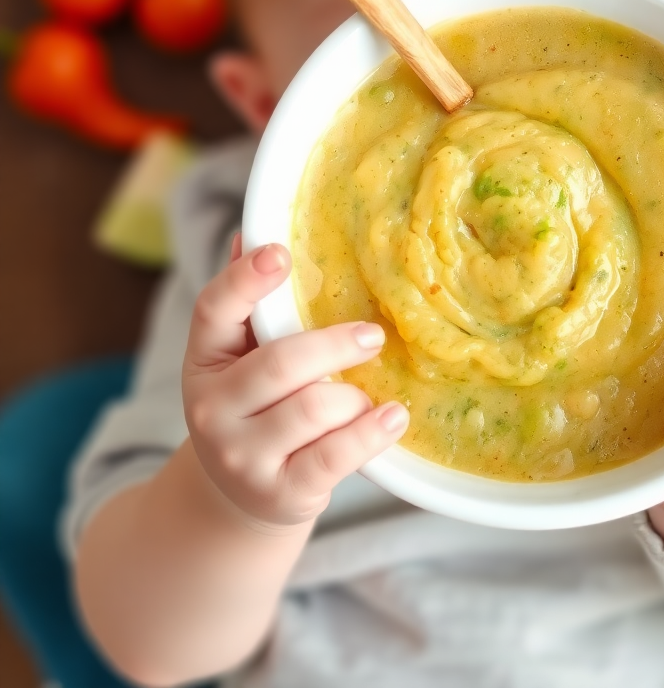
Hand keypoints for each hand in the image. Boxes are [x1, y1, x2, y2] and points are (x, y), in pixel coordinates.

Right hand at [182, 235, 408, 529]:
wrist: (239, 497)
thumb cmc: (257, 407)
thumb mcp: (243, 357)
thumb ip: (252, 302)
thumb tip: (255, 229)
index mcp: (205, 358)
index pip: (213, 311)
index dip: (245, 280)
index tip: (281, 252)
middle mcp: (212, 407)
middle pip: (278, 364)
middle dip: (334, 345)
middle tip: (374, 335)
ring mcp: (241, 455)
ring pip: (313, 409)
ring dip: (354, 396)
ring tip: (372, 393)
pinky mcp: (279, 492)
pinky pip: (334, 457)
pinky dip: (371, 434)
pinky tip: (394, 417)